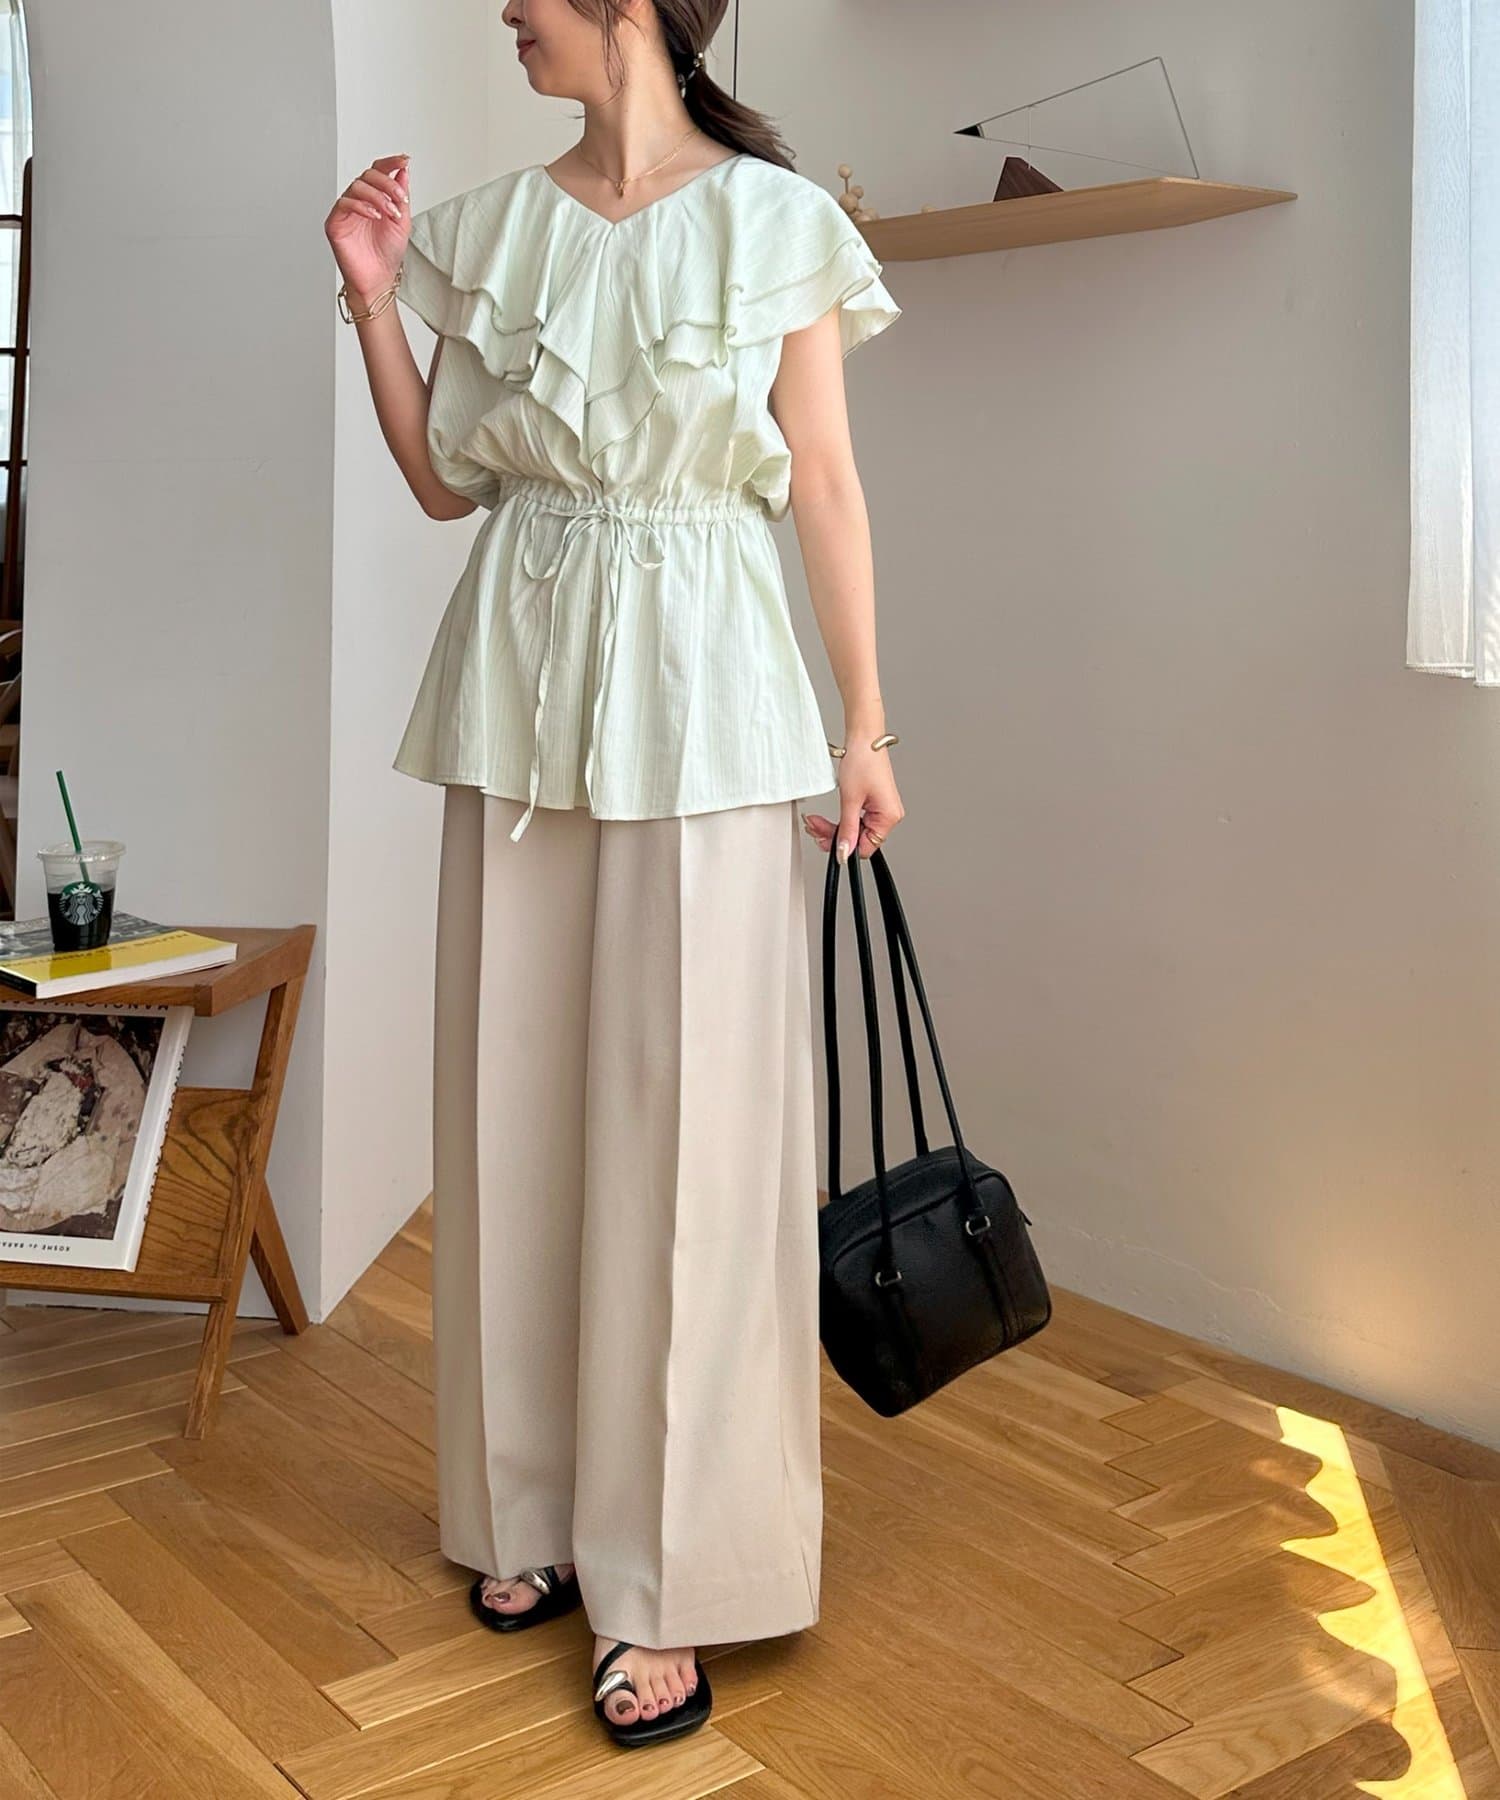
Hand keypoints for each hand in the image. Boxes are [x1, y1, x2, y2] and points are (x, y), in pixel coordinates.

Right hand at [325, 153, 410, 304]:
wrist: (378, 279)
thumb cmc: (387, 253)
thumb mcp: (402, 221)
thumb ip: (401, 195)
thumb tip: (403, 170)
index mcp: (375, 197)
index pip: (379, 171)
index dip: (391, 163)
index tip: (404, 160)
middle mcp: (359, 200)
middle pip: (368, 175)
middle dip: (387, 183)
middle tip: (399, 198)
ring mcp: (346, 210)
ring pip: (357, 186)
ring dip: (378, 196)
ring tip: (390, 213)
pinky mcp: (336, 222)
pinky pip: (344, 203)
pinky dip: (362, 206)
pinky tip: (375, 216)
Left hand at [801, 739, 903, 862]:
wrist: (864, 740)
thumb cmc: (864, 761)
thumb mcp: (850, 800)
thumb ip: (847, 829)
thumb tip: (844, 852)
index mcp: (888, 817)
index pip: (866, 847)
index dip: (845, 847)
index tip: (826, 843)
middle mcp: (889, 815)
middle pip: (859, 839)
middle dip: (834, 835)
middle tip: (815, 828)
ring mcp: (881, 809)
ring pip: (855, 830)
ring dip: (834, 827)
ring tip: (816, 822)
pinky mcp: (874, 803)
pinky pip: (857, 819)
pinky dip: (841, 819)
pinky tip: (828, 817)